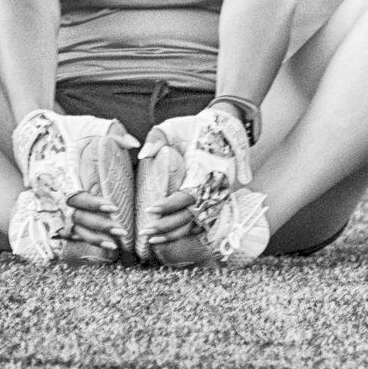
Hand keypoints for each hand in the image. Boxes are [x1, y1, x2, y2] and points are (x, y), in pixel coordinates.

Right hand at [10, 110, 137, 249]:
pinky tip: (101, 245)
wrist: (35, 135)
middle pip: (76, 216)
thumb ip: (112, 133)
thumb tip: (135, 144)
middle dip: (99, 226)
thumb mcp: (86, 126)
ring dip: (93, 238)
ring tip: (115, 245)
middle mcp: (53, 192)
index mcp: (60, 173)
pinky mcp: (53, 208)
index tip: (113, 208)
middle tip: (121, 231)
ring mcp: (51, 203)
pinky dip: (84, 239)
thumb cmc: (64, 130)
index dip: (94, 203)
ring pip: (73, 227)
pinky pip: (69, 229)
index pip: (77, 195)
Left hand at [135, 106, 251, 256]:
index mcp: (205, 171)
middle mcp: (214, 188)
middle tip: (145, 232)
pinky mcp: (214, 200)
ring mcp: (216, 196)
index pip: (188, 196)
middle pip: (191, 216)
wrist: (224, 127)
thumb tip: (143, 155)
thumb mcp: (173, 126)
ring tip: (152, 241)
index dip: (170, 205)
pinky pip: (199, 221)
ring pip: (196, 223)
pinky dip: (184, 231)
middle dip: (168, 226)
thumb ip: (157, 138)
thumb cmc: (195, 127)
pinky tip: (167, 238)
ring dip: (175, 234)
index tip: (151, 209)